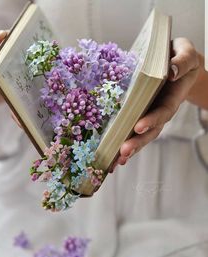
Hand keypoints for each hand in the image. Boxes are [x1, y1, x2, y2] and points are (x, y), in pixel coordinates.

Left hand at [110, 37, 199, 171]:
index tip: (139, 127)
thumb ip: (182, 62)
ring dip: (129, 148)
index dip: (152, 120)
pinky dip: (123, 142)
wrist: (178, 64)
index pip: (163, 111)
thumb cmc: (181, 58)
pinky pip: (132, 129)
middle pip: (151, 131)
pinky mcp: (139, 113)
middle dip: (137, 142)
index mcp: (172, 97)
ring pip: (141, 135)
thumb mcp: (187, 53)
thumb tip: (172, 72)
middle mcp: (160, 110)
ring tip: (116, 160)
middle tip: (123, 152)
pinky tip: (113, 156)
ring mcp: (150, 114)